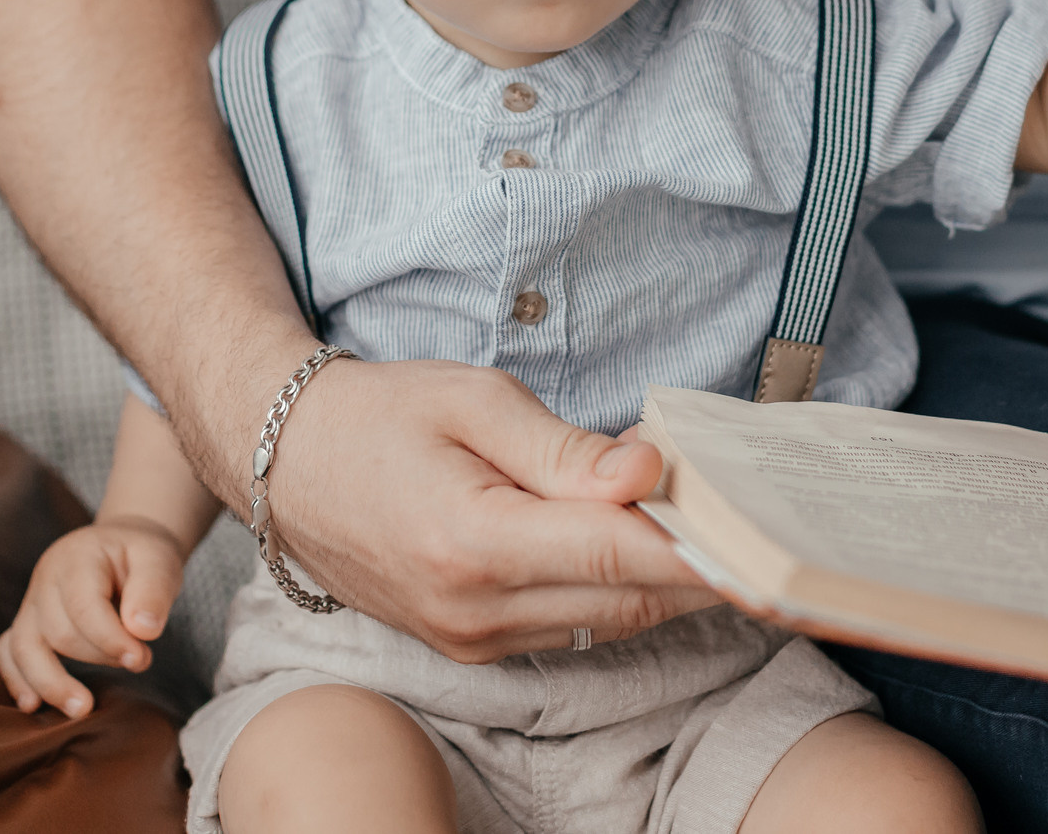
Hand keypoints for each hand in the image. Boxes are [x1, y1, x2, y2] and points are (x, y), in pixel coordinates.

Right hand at [0, 516, 186, 717]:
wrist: (125, 545)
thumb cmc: (142, 556)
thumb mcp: (160, 560)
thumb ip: (154, 591)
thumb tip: (143, 631)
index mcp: (78, 556)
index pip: (83, 606)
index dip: (110, 639)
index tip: (141, 659)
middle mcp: (46, 578)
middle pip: (58, 631)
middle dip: (98, 656)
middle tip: (139, 663)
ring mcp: (31, 601)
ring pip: (24, 647)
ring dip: (51, 682)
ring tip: (82, 709)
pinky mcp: (28, 621)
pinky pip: (7, 651)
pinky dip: (15, 678)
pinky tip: (32, 704)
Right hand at [259, 356, 720, 662]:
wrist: (285, 463)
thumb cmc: (381, 415)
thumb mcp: (475, 401)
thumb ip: (565, 448)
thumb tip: (648, 471)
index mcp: (471, 542)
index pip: (615, 552)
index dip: (698, 546)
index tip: (761, 533)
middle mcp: (472, 609)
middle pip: (626, 598)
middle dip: (701, 564)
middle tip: (761, 521)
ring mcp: (469, 638)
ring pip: (607, 619)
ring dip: (665, 578)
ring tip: (712, 520)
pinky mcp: (470, 645)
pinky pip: (572, 625)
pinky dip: (618, 588)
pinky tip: (646, 543)